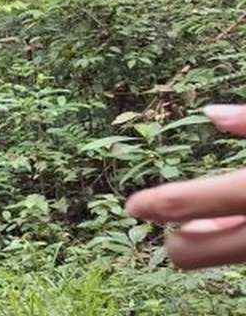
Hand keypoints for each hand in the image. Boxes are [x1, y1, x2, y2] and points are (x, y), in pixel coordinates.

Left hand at [126, 104, 245, 268]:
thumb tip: (212, 113)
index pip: (187, 204)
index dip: (155, 204)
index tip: (132, 206)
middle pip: (193, 254)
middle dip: (177, 244)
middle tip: (172, 227)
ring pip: (228, 255)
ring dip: (213, 239)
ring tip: (203, 222)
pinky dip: (238, 236)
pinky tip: (234, 221)